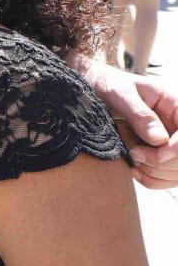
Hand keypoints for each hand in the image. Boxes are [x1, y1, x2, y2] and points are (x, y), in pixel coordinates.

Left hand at [83, 58, 177, 189]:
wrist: (96, 89)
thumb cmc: (109, 85)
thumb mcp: (120, 93)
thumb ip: (139, 114)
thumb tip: (160, 139)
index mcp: (177, 106)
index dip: (176, 151)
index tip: (150, 154)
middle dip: (161, 163)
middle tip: (134, 154)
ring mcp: (173, 142)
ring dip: (155, 173)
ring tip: (132, 158)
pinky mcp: (163, 154)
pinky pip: (167, 178)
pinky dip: (152, 180)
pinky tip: (134, 170)